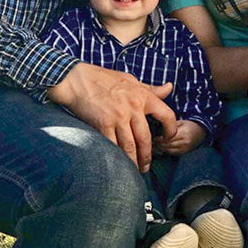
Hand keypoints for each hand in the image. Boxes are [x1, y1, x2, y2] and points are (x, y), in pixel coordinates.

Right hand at [47, 64, 176, 172]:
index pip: (166, 114)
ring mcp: (118, 117)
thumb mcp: (130, 79)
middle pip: (146, 138)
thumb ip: (150, 88)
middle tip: (146, 166)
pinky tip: (118, 164)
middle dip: (147, 156)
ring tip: (134, 169)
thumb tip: (169, 88)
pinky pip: (113, 146)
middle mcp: (133, 107)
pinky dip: (116, 157)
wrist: (76, 79)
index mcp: (142, 95)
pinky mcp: (103, 124)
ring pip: (130, 146)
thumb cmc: (103, 78)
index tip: (168, 137)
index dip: (171, 129)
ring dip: (133, 161)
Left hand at [154, 119, 206, 154]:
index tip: (153, 138)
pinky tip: (161, 149)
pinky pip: (172, 153)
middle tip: (151, 142)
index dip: (159, 139)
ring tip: (154, 146)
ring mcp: (185, 149)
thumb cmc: (189, 125)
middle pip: (167, 145)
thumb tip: (157, 130)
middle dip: (158, 145)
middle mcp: (185, 142)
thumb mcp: (180, 122)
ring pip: (169, 151)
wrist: (201, 132)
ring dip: (160, 149)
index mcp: (184, 133)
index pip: (168, 138)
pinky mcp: (184, 153)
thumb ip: (170, 126)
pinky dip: (165, 152)